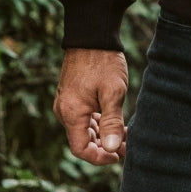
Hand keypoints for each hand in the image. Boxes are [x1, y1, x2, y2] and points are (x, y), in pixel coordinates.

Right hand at [54, 48, 129, 164]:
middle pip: (82, 140)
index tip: (119, 155)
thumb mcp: (113, 91)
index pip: (81, 149)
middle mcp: (63, 111)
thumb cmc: (104, 61)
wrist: (92, 34)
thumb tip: (112, 148)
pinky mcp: (71, 95)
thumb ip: (112, 121)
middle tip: (127, 145)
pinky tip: (113, 120)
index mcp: (71, 113)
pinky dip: (97, 122)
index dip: (100, 156)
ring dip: (101, 134)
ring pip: (83, 128)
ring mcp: (66, 102)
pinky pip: (82, 116)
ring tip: (124, 134)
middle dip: (104, 146)